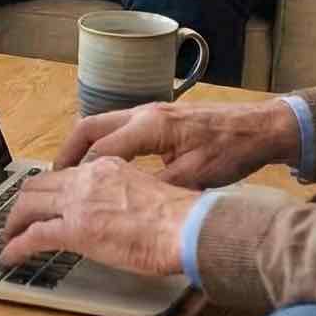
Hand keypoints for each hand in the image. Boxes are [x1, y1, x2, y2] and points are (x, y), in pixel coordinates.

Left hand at [0, 158, 199, 273]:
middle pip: (38, 185)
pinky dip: (17, 246)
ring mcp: (78, 203)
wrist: (185, 227)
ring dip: (13, 222)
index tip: (43, 202)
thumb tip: (113, 215)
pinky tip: (10, 257)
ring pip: (28, 205)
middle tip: (17, 220)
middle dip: (22, 203)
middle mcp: (87, 178)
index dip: (47, 190)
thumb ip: (121, 197)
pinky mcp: (74, 229)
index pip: (65, 174)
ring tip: (9, 238)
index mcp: (106, 167)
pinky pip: (33, 236)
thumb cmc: (178, 219)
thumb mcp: (143, 193)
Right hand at [50, 98, 301, 186]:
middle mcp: (145, 113)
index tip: (63, 191)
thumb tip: (127, 203)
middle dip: (67, 152)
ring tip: (72, 174)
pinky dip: (103, 145)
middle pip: (90, 128)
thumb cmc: (232, 150)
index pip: (100, 150)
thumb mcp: (195, 177)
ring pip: (103, 125)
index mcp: (150, 127)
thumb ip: (157, 187)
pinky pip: (119, 128)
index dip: (78, 173)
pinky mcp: (161, 118)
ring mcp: (152, 112)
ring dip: (84, 147)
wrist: (262, 127)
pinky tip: (105, 166)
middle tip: (54, 178)